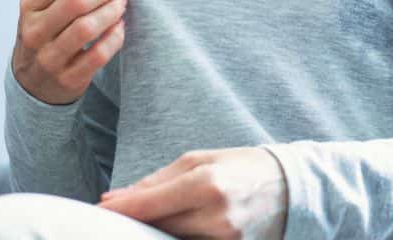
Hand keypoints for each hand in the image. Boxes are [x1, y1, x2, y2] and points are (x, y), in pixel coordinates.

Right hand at [11, 0, 127, 104]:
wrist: (33, 82)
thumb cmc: (47, 33)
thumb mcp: (44, 7)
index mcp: (29, 7)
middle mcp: (35, 32)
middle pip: (76, 1)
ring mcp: (49, 58)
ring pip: (87, 28)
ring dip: (111, 11)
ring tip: (121, 2)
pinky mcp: (68, 79)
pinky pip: (98, 55)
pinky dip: (114, 37)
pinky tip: (120, 26)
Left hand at [97, 146, 287, 239]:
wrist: (292, 187)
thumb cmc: (242, 166)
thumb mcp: (201, 160)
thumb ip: (158, 180)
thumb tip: (117, 198)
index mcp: (206, 183)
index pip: (150, 204)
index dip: (122, 209)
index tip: (100, 209)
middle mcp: (216, 216)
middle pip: (158, 227)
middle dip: (138, 220)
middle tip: (122, 212)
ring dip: (159, 230)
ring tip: (158, 215)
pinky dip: (180, 237)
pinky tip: (179, 227)